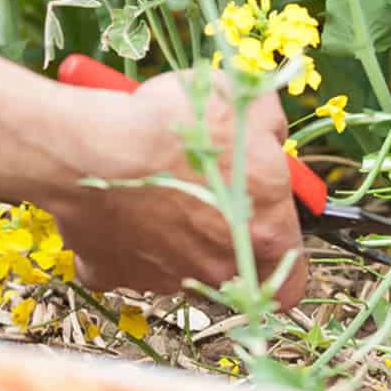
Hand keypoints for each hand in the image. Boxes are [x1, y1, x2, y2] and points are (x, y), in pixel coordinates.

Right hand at [48, 72, 308, 308]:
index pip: (291, 282)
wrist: (99, 146)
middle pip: (230, 273)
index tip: (266, 228)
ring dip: (170, 239)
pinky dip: (117, 240)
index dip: (283, 258)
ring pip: (174, 267)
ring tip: (154, 191)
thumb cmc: (181, 127)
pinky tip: (114, 204)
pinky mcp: (109, 272)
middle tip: (205, 198)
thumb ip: (272, 130)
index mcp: (263, 235)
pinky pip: (118, 262)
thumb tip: (269, 138)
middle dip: (221, 240)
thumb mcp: (251, 107)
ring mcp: (160, 278)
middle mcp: (216, 269)